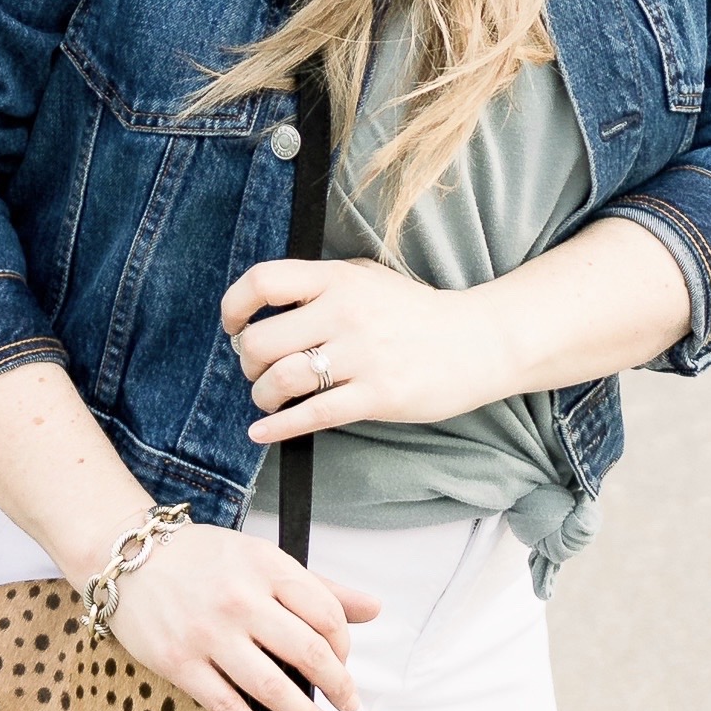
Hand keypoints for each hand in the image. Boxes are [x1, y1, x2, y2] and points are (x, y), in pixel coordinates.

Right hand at [98, 515, 378, 710]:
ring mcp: (208, 634)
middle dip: (338, 685)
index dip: (345, 645)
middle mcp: (240, 599)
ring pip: (272, 686)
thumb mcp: (262, 558)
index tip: (343, 660)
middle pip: (308, 652)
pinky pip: (228, 707)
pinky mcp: (180, 663)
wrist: (127, 558)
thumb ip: (319, 586)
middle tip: (348, 702)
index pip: (326, 614)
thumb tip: (374, 608)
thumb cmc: (200, 559)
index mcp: (266, 567)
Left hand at [222, 254, 510, 436]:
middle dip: (247, 361)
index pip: (264, 282)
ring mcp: (362, 355)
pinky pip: (312, 414)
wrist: (478, 341)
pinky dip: (278, 427)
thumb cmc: (416, 312)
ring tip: (269, 397)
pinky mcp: (377, 395)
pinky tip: (262, 432)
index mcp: (338, 279)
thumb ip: (321, 284)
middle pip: (262, 339)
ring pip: (282, 379)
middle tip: (255, 368)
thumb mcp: (368, 279)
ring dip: (263, 394)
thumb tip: (267, 301)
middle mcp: (345, 312)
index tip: (232, 325)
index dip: (234, 306)